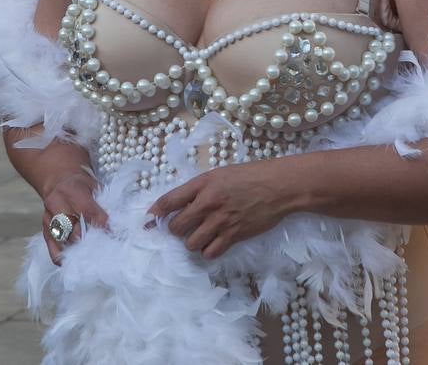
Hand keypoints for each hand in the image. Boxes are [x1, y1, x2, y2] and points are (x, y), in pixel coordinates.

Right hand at [40, 172, 107, 265]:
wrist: (58, 182)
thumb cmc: (80, 185)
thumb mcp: (94, 186)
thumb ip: (103, 203)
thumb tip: (116, 222)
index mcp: (71, 190)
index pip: (87, 210)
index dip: (100, 223)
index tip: (112, 232)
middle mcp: (56, 204)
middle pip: (72, 228)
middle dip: (89, 239)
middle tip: (103, 248)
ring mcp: (48, 219)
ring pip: (63, 239)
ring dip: (78, 249)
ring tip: (91, 258)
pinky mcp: (44, 231)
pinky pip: (53, 248)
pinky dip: (63, 257)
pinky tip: (74, 261)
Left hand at [148, 161, 296, 259]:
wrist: (278, 186)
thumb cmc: (250, 176)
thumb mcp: (220, 174)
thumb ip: (199, 188)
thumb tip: (180, 205)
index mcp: (202, 184)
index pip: (168, 201)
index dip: (155, 212)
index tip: (149, 220)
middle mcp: (208, 203)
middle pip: (176, 227)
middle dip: (174, 230)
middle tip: (182, 227)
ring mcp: (220, 221)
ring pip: (191, 243)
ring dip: (192, 242)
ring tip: (199, 235)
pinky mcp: (234, 235)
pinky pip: (210, 253)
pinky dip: (208, 251)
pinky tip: (213, 243)